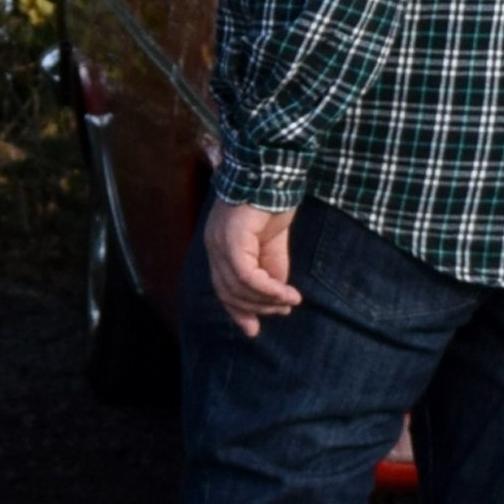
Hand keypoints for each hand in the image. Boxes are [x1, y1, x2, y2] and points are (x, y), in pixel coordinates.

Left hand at [204, 198, 302, 335]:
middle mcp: (213, 246)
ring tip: (289, 302)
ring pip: (238, 286)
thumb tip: (276, 300)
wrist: (275, 174)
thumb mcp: (273, 247)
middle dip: (255, 308)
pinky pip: (247, 276)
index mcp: (219, 247)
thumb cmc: (273, 206)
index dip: (237, 311)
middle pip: (227, 291)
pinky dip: (268, 289)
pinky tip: (287, 294)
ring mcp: (219, 242)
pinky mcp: (232, 239)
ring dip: (266, 300)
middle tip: (281, 312)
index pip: (222, 288)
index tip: (254, 329)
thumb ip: (270, 272)